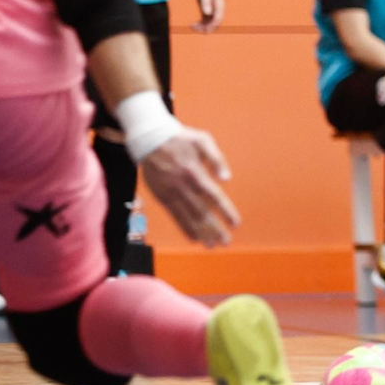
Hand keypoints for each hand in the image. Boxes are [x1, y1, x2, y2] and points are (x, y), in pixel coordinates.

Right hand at [138, 127, 239, 246]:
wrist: (149, 139)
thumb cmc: (180, 138)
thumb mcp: (202, 140)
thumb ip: (216, 159)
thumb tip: (226, 179)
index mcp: (194, 172)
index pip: (214, 196)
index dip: (225, 211)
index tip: (235, 223)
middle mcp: (182, 186)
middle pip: (201, 212)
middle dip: (214, 229)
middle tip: (225, 242)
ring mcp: (171, 193)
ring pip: (188, 217)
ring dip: (201, 233)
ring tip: (211, 246)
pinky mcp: (162, 197)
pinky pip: (174, 216)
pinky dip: (184, 228)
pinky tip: (193, 238)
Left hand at [192, 0, 224, 32]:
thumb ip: (206, 2)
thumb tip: (208, 13)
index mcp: (219, 5)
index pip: (218, 18)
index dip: (213, 25)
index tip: (205, 29)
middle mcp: (217, 9)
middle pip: (214, 23)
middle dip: (207, 27)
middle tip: (196, 28)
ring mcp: (213, 10)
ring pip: (209, 23)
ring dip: (202, 27)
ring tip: (193, 26)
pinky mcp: (207, 10)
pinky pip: (205, 20)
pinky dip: (200, 24)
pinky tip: (194, 24)